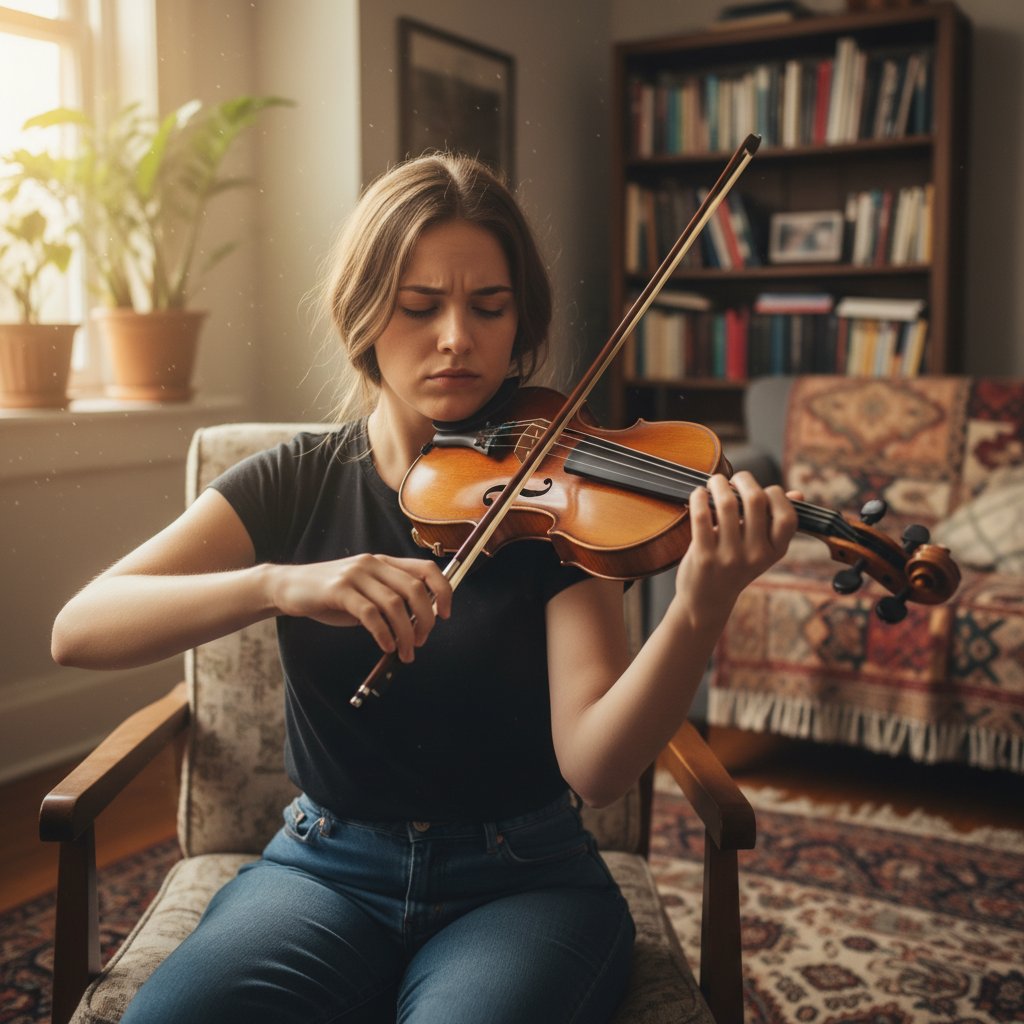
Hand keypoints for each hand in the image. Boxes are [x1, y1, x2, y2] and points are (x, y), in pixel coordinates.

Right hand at [271, 554, 451, 661]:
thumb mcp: (366, 593)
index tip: (447, 615)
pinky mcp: (338, 590)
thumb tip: (418, 625)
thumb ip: (390, 602)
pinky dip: (383, 633)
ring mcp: (356, 575)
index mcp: (385, 562)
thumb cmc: (331, 595)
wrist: (289, 587)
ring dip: (405, 633)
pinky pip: (370, 613)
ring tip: (405, 652)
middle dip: (426, 619)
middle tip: (421, 641)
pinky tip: (386, 646)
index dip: (444, 590)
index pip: (427, 569)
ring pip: (395, 604)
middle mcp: (373, 564)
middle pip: (415, 589)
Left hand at [673, 471, 798, 626]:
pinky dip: (699, 498)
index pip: (787, 515)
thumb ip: (775, 523)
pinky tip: (698, 495)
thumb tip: (798, 494)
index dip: (774, 494)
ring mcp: (730, 557)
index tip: (759, 489)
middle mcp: (756, 555)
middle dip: (744, 479)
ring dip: (718, 484)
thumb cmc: (735, 567)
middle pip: (756, 500)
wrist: (707, 601)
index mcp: (776, 551)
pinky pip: (702, 516)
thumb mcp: (762, 550)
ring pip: (727, 504)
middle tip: (734, 478)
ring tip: (714, 482)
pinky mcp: (704, 557)